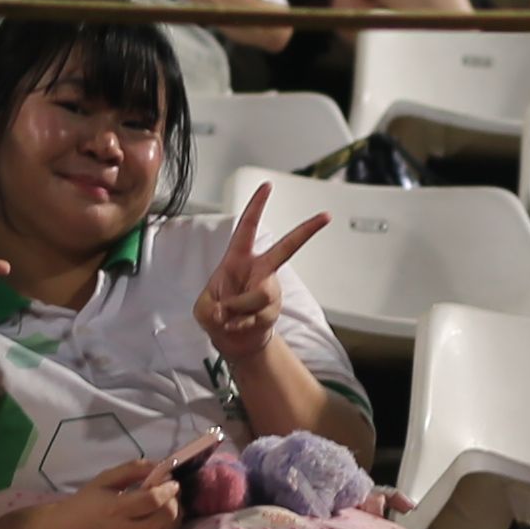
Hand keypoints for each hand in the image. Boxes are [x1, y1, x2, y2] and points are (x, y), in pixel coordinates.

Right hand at [5, 456, 189, 528]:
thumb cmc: (86, 502)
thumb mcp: (105, 479)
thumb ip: (133, 469)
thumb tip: (160, 466)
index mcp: (116, 508)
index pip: (152, 500)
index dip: (168, 489)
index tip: (172, 481)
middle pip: (166, 517)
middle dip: (175, 501)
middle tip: (172, 490)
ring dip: (175, 513)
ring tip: (169, 501)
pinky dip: (168, 525)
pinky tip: (162, 515)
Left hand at [195, 185, 328, 368]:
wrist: (235, 342)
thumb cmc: (218, 315)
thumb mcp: (203, 309)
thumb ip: (212, 307)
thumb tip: (228, 310)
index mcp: (238, 259)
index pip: (247, 227)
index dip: (256, 206)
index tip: (267, 186)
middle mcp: (260, 270)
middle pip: (287, 247)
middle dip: (307, 231)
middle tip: (326, 216)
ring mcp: (270, 289)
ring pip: (260, 293)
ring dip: (239, 309)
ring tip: (230, 318)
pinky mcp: (274, 308)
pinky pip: (258, 314)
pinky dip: (241, 324)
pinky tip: (238, 326)